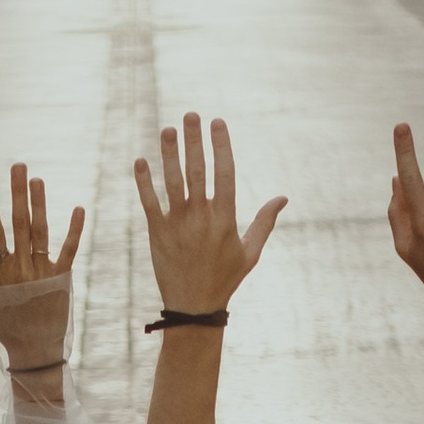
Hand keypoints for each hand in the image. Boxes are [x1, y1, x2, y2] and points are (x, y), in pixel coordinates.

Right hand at [0, 161, 83, 371]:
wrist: (35, 353)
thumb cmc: (6, 327)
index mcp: (1, 272)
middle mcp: (22, 268)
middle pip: (19, 224)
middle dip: (18, 194)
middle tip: (19, 167)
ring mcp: (43, 272)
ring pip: (41, 232)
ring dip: (40, 204)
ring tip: (38, 180)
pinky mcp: (62, 279)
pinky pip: (69, 250)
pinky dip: (74, 230)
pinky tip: (79, 208)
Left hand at [130, 113, 284, 313]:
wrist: (194, 308)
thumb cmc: (225, 279)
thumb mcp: (250, 252)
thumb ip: (264, 222)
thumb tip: (283, 198)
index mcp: (226, 219)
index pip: (224, 173)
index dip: (221, 145)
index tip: (217, 123)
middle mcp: (202, 217)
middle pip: (197, 171)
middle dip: (194, 141)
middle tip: (190, 115)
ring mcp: (178, 224)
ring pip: (173, 182)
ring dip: (169, 154)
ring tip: (167, 129)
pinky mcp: (158, 233)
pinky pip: (149, 202)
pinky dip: (144, 182)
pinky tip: (140, 161)